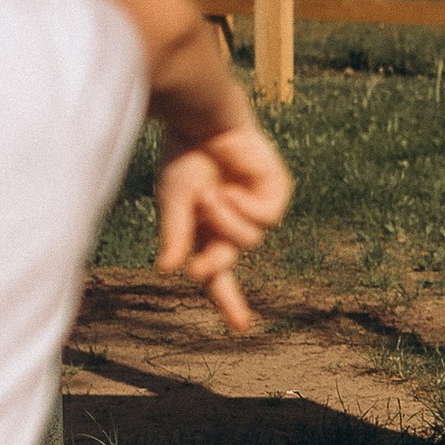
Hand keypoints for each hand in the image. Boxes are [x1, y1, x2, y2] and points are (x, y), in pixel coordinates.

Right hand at [155, 118, 292, 336]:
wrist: (205, 116)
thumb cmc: (186, 154)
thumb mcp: (175, 200)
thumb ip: (175, 235)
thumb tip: (169, 272)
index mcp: (205, 228)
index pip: (216, 272)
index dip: (228, 300)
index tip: (241, 327)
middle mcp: (232, 221)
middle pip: (231, 262)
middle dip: (216, 267)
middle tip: (199, 269)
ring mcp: (256, 207)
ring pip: (249, 241)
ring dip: (226, 223)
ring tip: (211, 195)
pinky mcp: (275, 193)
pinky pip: (266, 220)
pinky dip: (244, 208)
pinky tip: (231, 188)